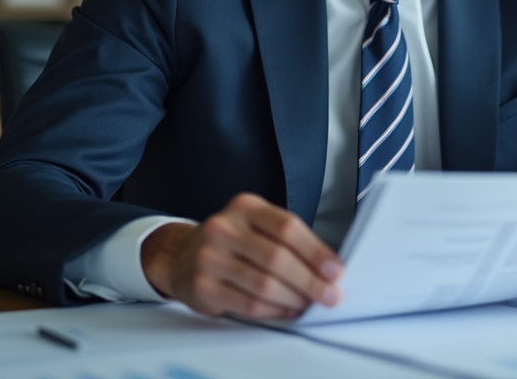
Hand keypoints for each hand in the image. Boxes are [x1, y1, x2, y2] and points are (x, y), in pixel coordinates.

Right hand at [140, 193, 342, 318]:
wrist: (181, 255)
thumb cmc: (231, 242)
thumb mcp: (255, 225)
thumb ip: (288, 239)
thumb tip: (327, 267)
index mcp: (245, 206)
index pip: (287, 227)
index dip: (315, 251)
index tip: (335, 270)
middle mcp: (224, 227)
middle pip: (277, 257)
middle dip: (309, 281)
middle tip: (329, 294)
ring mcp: (209, 257)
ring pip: (264, 284)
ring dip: (294, 299)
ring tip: (309, 304)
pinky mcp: (203, 287)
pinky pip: (248, 304)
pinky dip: (274, 311)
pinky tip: (287, 310)